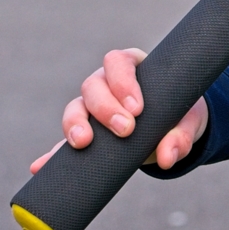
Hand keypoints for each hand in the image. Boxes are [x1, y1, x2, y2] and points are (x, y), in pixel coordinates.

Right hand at [31, 46, 207, 174]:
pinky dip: (53, 155)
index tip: (137, 108)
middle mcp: (106, 84)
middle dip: (105, 107)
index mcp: (131, 68)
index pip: (119, 62)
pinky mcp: (84, 134)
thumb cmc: (180, 115)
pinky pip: (63, 143)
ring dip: (75, 125)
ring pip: (75, 108)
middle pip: (93, 86)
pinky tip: (40, 167)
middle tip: (125, 129)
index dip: (123, 81)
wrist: (173, 132)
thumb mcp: (188, 122)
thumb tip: (166, 157)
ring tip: (83, 143)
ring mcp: (91, 109)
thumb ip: (181, 136)